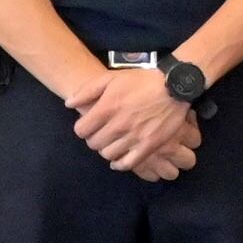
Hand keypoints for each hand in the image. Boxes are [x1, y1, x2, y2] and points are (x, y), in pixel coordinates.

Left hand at [81, 69, 203, 176]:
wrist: (174, 86)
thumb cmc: (141, 80)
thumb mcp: (111, 78)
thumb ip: (87, 91)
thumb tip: (68, 105)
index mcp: (107, 108)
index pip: (81, 130)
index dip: (83, 128)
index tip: (89, 126)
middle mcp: (118, 125)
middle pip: (93, 144)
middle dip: (94, 139)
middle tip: (101, 134)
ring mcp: (134, 137)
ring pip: (108, 154)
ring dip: (106, 149)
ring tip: (111, 143)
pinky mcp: (149, 146)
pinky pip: (127, 163)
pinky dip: (119, 164)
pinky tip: (118, 160)